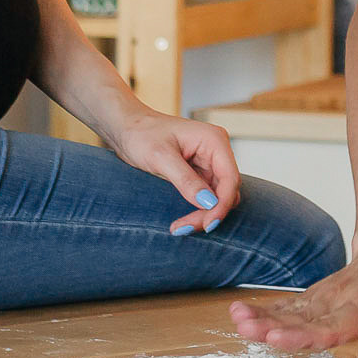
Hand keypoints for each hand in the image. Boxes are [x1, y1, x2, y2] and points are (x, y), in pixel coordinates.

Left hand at [108, 110, 242, 234]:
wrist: (127, 128)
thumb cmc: (142, 134)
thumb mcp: (160, 157)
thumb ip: (186, 180)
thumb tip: (209, 203)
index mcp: (214, 140)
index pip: (230, 178)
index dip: (221, 205)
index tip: (207, 225)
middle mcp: (216, 151)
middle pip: (226, 191)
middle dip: (210, 212)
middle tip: (183, 229)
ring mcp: (209, 162)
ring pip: (217, 197)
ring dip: (203, 214)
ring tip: (179, 227)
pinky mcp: (199, 172)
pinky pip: (206, 196)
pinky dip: (197, 210)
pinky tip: (181, 220)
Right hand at [231, 229, 357, 357]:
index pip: (332, 324)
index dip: (304, 334)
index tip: (278, 337)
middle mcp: (340, 298)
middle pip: (303, 316)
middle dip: (272, 325)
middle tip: (246, 329)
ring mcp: (325, 296)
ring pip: (292, 309)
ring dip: (262, 316)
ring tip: (237, 320)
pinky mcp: (317, 297)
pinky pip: (290, 305)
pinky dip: (267, 310)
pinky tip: (242, 316)